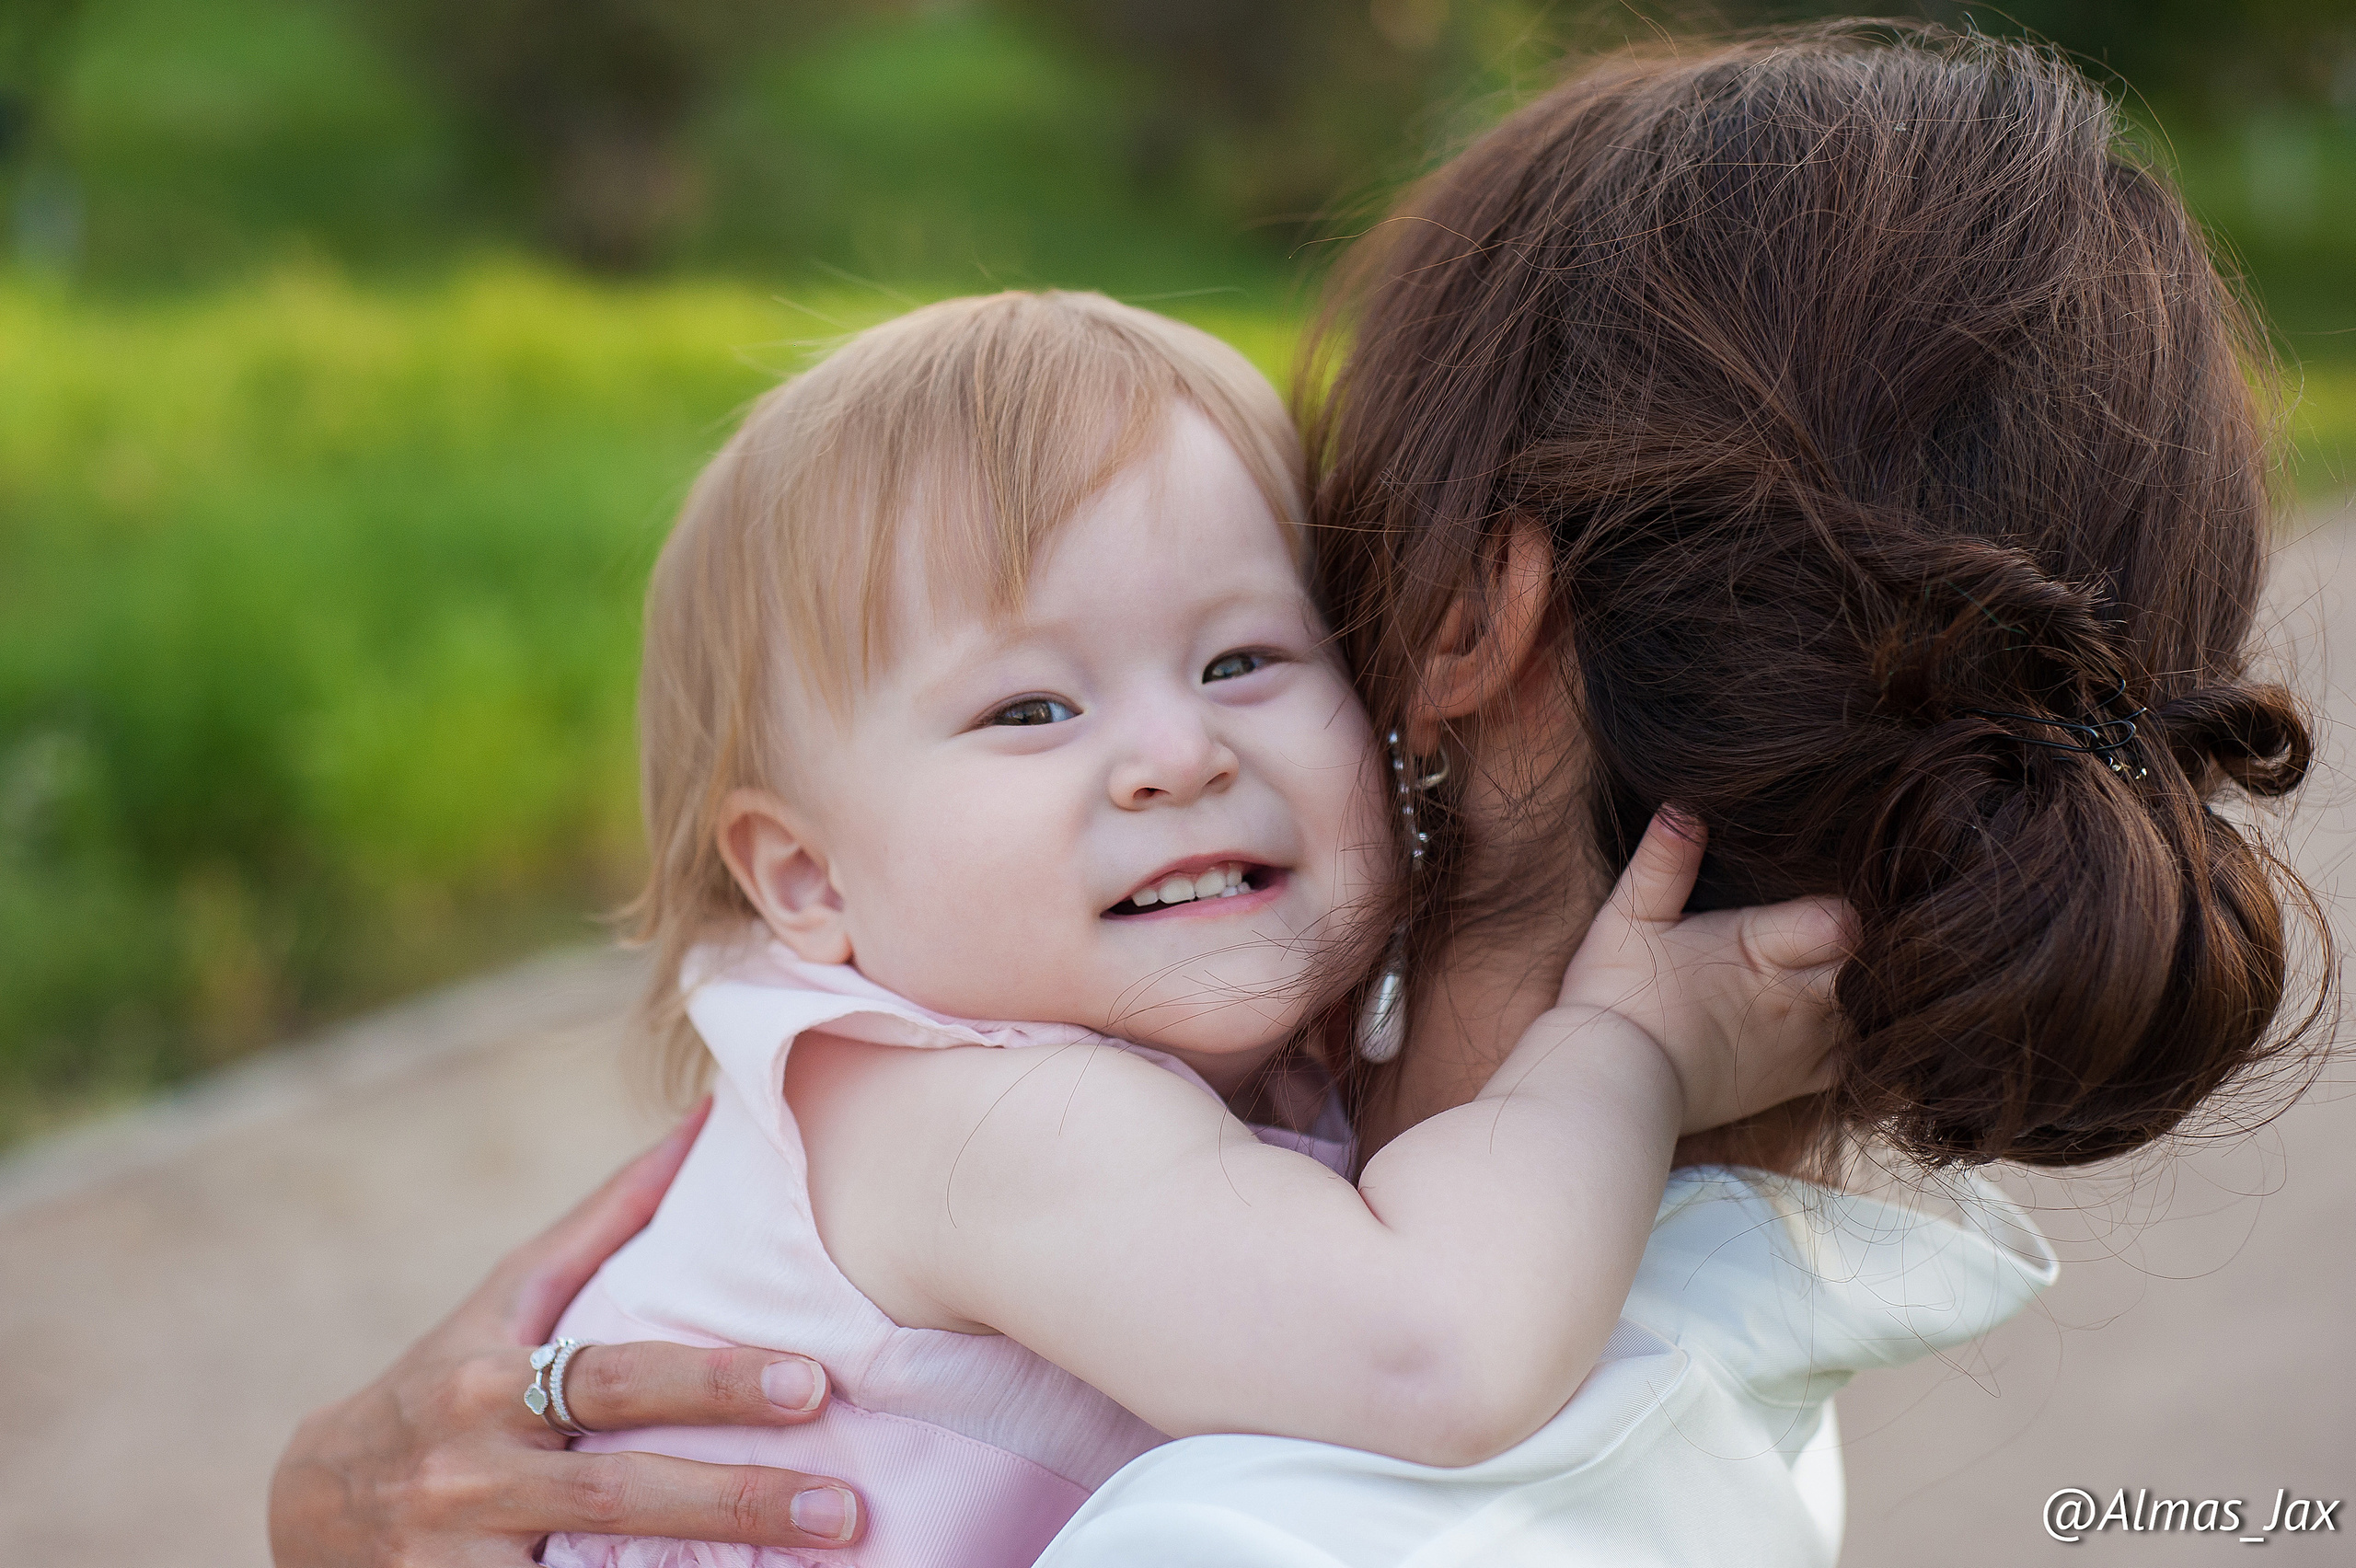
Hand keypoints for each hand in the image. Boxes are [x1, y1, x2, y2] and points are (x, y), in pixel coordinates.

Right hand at [267, 1102, 865, 1565]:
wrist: (312, 1506)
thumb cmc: (444, 1378)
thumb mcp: (506, 1299)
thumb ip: (608, 1221)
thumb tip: (706, 1121)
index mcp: (489, 1383)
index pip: (616, 1379)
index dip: (712, 1383)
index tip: (811, 1383)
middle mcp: (473, 1474)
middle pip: (621, 1491)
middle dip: (739, 1500)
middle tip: (843, 1506)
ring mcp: (462, 1562)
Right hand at [1554, 811, 1849, 1133]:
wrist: (1612, 1083)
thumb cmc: (1617, 994)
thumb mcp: (1629, 914)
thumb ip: (1664, 860)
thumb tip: (1685, 805)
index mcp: (1763, 950)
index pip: (1844, 922)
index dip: (1846, 907)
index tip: (1827, 897)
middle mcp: (1797, 1001)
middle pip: (1871, 967)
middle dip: (1869, 946)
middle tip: (1845, 930)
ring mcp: (1804, 1046)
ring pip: (1873, 1013)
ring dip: (1866, 991)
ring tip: (1841, 969)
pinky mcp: (1798, 1084)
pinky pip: (1857, 1060)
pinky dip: (1860, 1039)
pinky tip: (1838, 1019)